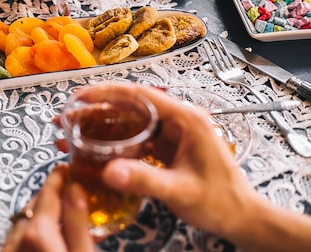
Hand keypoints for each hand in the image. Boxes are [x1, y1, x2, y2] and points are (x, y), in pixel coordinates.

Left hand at [1, 164, 93, 251]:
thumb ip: (77, 223)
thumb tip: (75, 191)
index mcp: (38, 233)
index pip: (47, 194)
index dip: (57, 178)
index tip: (64, 169)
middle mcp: (17, 239)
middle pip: (33, 206)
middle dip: (50, 197)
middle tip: (67, 193)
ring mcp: (8, 250)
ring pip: (22, 222)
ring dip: (39, 215)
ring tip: (59, 217)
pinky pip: (16, 238)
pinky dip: (29, 231)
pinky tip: (44, 238)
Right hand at [61, 82, 257, 238]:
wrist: (242, 218)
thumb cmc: (221, 202)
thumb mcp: (180, 191)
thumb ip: (145, 180)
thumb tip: (109, 172)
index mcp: (186, 119)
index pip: (140, 95)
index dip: (106, 92)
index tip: (79, 96)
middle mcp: (179, 119)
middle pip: (131, 104)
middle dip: (97, 107)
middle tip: (69, 115)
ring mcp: (174, 132)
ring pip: (132, 119)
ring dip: (104, 123)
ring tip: (75, 129)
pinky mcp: (169, 146)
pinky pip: (137, 136)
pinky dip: (116, 140)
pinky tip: (97, 147)